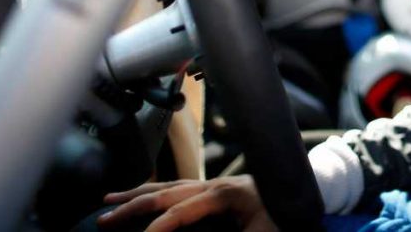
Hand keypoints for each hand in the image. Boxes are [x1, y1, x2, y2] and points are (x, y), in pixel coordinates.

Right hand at [97, 175, 277, 231]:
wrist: (306, 192)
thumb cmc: (287, 217)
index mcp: (228, 194)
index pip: (184, 210)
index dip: (161, 227)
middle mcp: (215, 184)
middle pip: (167, 193)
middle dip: (133, 207)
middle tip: (103, 220)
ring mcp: (212, 183)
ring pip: (166, 187)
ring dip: (135, 195)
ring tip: (107, 202)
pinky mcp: (211, 189)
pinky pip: (175, 189)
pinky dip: (151, 193)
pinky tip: (134, 196)